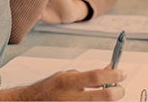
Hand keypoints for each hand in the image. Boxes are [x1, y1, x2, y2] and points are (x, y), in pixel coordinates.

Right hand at [0, 68, 124, 100]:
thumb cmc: (49, 88)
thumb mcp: (65, 76)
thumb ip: (86, 75)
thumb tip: (109, 71)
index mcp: (67, 82)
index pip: (96, 77)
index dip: (113, 75)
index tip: (121, 72)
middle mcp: (71, 97)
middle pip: (106, 97)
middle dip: (118, 91)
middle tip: (119, 87)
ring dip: (108, 99)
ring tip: (105, 94)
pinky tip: (95, 99)